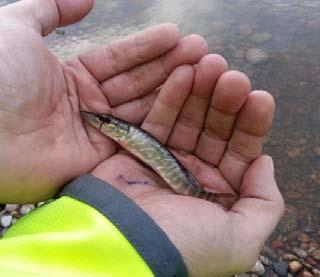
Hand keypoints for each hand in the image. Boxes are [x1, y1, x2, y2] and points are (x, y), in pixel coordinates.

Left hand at [0, 0, 206, 202]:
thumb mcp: (17, 29)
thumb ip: (50, 8)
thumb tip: (86, 0)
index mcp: (72, 77)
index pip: (119, 59)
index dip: (147, 46)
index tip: (175, 33)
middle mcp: (90, 105)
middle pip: (137, 82)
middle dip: (169, 64)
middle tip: (201, 50)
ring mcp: (100, 133)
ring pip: (144, 106)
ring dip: (173, 88)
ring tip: (203, 68)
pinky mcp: (105, 158)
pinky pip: (140, 134)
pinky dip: (163, 118)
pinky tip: (185, 100)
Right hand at [91, 57, 284, 275]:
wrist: (122, 244)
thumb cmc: (183, 245)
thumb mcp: (240, 239)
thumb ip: (264, 203)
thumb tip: (263, 162)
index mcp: (218, 194)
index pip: (241, 151)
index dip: (252, 124)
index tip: (260, 97)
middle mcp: (194, 174)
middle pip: (215, 130)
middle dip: (226, 102)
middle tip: (233, 76)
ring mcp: (166, 159)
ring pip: (189, 119)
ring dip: (201, 91)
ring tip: (210, 64)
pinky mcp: (140, 148)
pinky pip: (159, 117)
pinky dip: (171, 96)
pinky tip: (184, 72)